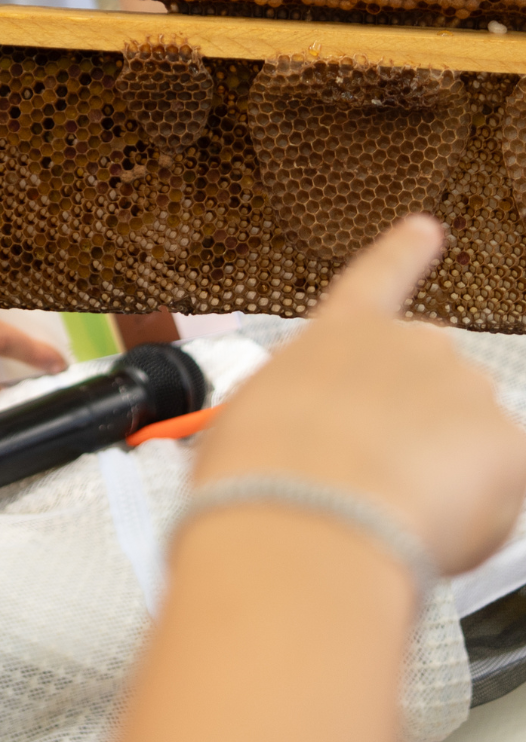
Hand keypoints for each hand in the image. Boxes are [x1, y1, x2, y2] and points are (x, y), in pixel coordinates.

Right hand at [194, 214, 525, 575]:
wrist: (305, 516)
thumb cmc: (262, 472)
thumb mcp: (254, 416)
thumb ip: (302, 404)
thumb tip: (316, 435)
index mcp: (340, 332)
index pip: (380, 276)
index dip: (405, 253)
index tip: (425, 230)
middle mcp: (410, 344)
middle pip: (432, 382)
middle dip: (416, 427)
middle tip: (372, 478)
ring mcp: (464, 387)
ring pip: (468, 440)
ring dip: (442, 473)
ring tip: (386, 509)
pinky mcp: (508, 442)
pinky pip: (502, 482)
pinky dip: (474, 511)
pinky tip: (422, 524)